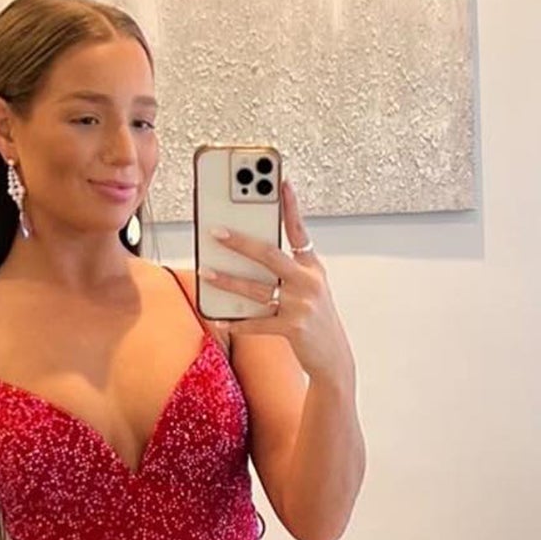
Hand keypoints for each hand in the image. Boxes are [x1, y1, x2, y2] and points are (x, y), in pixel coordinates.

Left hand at [200, 178, 350, 377]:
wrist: (333, 357)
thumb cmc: (315, 319)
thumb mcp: (310, 289)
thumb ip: (286, 271)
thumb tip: (247, 258)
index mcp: (312, 268)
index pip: (299, 231)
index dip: (290, 206)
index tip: (280, 182)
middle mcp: (308, 282)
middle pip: (270, 255)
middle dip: (241, 242)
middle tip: (217, 232)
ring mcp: (301, 306)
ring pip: (257, 289)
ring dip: (228, 281)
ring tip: (206, 273)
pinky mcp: (292, 329)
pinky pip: (257, 323)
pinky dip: (237, 321)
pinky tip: (219, 317)